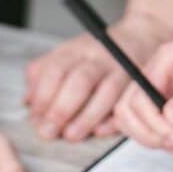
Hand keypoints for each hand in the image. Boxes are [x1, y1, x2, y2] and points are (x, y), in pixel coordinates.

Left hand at [24, 13, 172, 141]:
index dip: (44, 96)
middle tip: (48, 131)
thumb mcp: (67, 54)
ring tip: (71, 135)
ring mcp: (122, 70)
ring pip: (107, 93)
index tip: (36, 116)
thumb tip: (29, 102)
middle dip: (61, 109)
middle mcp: (100, 58)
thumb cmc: (98, 52)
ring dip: (87, 117)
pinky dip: (115, 119)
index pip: (56, 70)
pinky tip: (100, 131)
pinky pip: (129, 103)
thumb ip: (44, 74)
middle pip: (80, 81)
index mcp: (77, 49)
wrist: (143, 36)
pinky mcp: (140, 84)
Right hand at [113, 38, 172, 154]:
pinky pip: (148, 122)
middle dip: (149, 133)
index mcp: (167, 59)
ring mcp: (157, 85)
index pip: (141, 95)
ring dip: (151, 138)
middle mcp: (156, 71)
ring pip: (132, 118)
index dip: (154, 121)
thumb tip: (170, 117)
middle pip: (128, 108)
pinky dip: (159, 138)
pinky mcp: (162, 100)